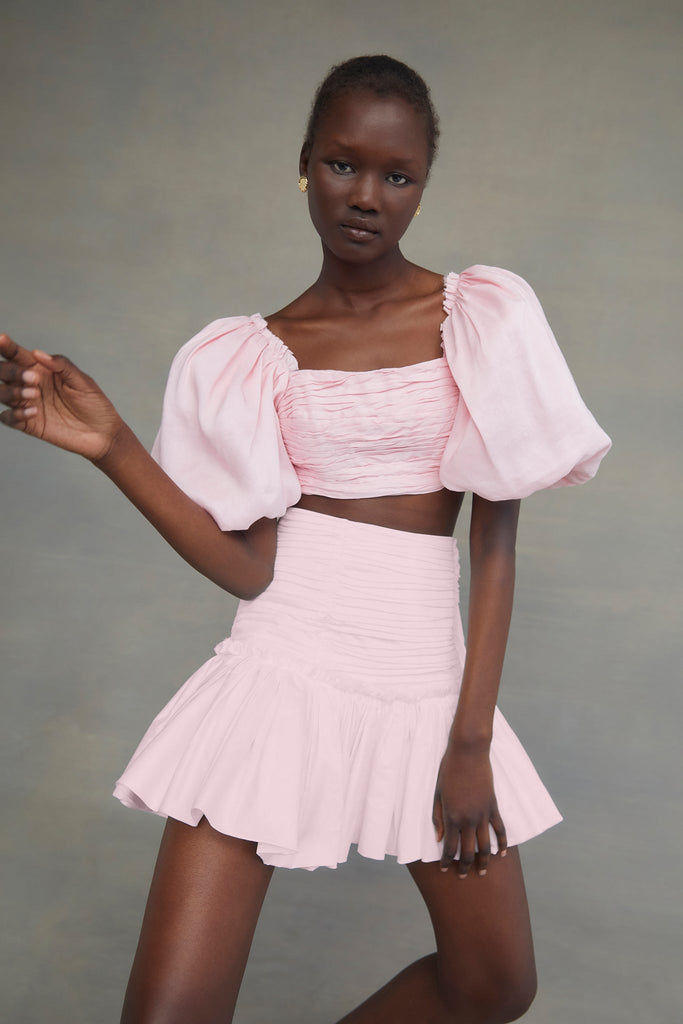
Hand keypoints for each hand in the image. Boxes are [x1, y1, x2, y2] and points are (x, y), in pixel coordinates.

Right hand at [0, 334, 123, 460]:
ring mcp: (27, 404)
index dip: (7, 346)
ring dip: (12, 391)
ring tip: (35, 394)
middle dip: (11, 371)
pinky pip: (8, 418)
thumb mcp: (82, 382)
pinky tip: (33, 412)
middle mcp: (29, 385)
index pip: (17, 355)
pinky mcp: (29, 424)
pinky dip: (14, 414)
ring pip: (2, 393)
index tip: (2, 339)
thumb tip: (38, 353)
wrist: (103, 434)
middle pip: (4, 372)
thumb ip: (61, 366)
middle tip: (33, 378)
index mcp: (41, 369)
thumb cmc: (94, 404)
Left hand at [432, 742, 506, 877]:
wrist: (468, 753)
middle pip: (467, 851)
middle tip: (463, 877)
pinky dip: (502, 843)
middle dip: (464, 866)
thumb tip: (440, 838)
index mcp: (452, 816)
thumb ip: (438, 818)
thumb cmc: (448, 771)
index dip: (447, 862)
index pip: (449, 847)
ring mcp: (483, 814)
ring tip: (483, 872)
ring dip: (484, 861)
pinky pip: (500, 829)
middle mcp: (468, 819)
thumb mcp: (437, 794)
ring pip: (485, 845)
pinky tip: (501, 854)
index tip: (445, 870)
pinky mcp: (493, 806)